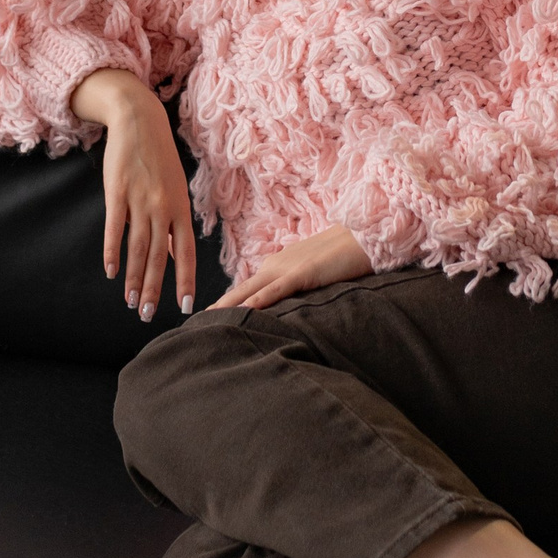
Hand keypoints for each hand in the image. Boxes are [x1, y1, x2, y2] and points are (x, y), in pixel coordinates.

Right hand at [72, 69, 197, 322]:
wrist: (139, 122)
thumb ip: (174, 222)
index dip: (186, 280)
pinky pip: (114, 229)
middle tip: (149, 315)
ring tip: (131, 302)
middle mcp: (163, 207)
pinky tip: (111, 272)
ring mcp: (140, 200)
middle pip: (160, 256)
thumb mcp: (175, 189)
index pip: (187, 252)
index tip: (186, 307)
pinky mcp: (117, 192)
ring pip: (138, 248)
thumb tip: (175, 254)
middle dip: (155, 289)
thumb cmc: (159, 160)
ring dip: (134, 278)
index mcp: (180, 208)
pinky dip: (112, 252)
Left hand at [217, 223, 370, 312]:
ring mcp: (288, 268)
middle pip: (240, 289)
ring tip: (208, 320)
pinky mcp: (304, 273)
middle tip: (195, 323)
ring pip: (251, 289)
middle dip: (217, 306)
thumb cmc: (340, 255)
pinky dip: (261, 299)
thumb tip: (283, 307)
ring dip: (229, 305)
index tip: (208, 317)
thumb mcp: (312, 273)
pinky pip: (278, 288)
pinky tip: (247, 309)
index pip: (246, 288)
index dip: (227, 303)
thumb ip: (296, 286)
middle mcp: (275, 265)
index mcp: (277, 265)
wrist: (363, 234)